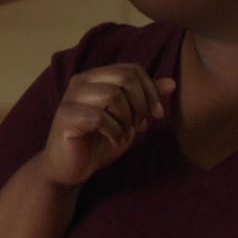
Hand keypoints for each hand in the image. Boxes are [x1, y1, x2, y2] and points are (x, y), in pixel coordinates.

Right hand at [42, 64, 175, 188]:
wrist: (70, 168)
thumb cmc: (99, 141)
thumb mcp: (129, 119)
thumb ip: (146, 99)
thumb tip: (171, 83)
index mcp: (96, 77)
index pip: (132, 69)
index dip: (151, 90)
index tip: (157, 115)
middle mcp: (81, 81)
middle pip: (124, 78)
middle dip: (140, 104)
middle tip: (139, 126)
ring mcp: (71, 97)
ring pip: (113, 95)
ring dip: (126, 120)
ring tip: (124, 134)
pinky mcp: (66, 117)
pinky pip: (100, 117)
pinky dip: (115, 132)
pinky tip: (114, 141)